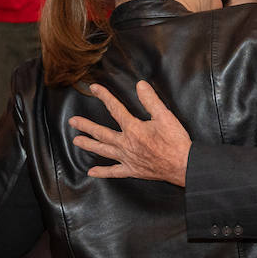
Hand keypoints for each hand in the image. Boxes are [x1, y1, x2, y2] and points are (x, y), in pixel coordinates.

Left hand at [68, 82, 190, 185]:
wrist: (183, 165)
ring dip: (89, 145)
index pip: (115, 109)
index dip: (104, 97)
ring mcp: (127, 158)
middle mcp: (126, 144)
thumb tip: (140, 85)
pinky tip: (91, 172)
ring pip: (103, 150)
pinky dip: (102, 172)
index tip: (94, 89)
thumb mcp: (165, 116)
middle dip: (86, 126)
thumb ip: (151, 100)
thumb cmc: (175, 141)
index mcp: (133, 129)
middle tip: (73, 121)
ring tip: (76, 141)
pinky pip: (114, 172)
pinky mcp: (132, 170)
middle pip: (102, 133)